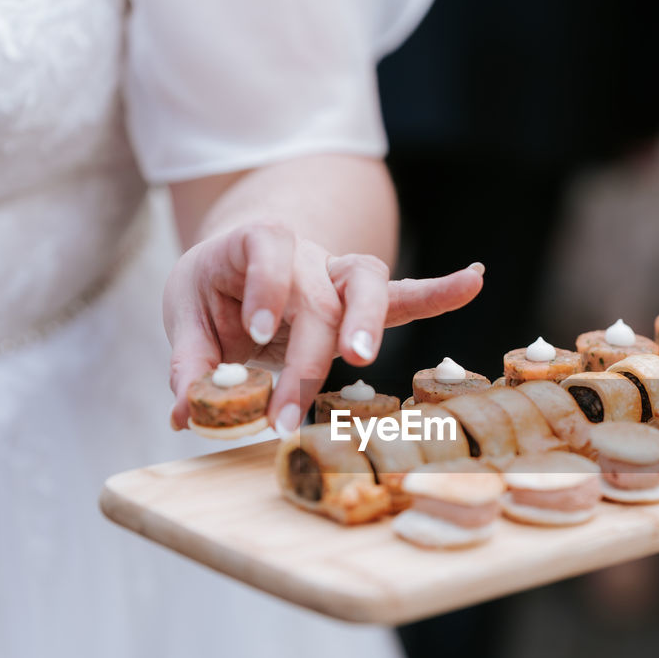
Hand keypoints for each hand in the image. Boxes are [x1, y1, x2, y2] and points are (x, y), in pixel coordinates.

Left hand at [164, 221, 483, 433]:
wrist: (240, 270)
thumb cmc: (214, 291)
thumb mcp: (187, 316)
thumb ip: (190, 363)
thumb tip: (186, 414)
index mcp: (258, 244)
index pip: (268, 250)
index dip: (266, 287)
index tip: (256, 331)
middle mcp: (308, 255)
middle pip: (320, 295)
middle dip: (307, 355)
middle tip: (288, 410)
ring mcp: (342, 276)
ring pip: (370, 284)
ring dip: (369, 323)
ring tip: (362, 359)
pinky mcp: (364, 302)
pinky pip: (405, 297)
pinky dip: (439, 292)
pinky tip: (472, 281)